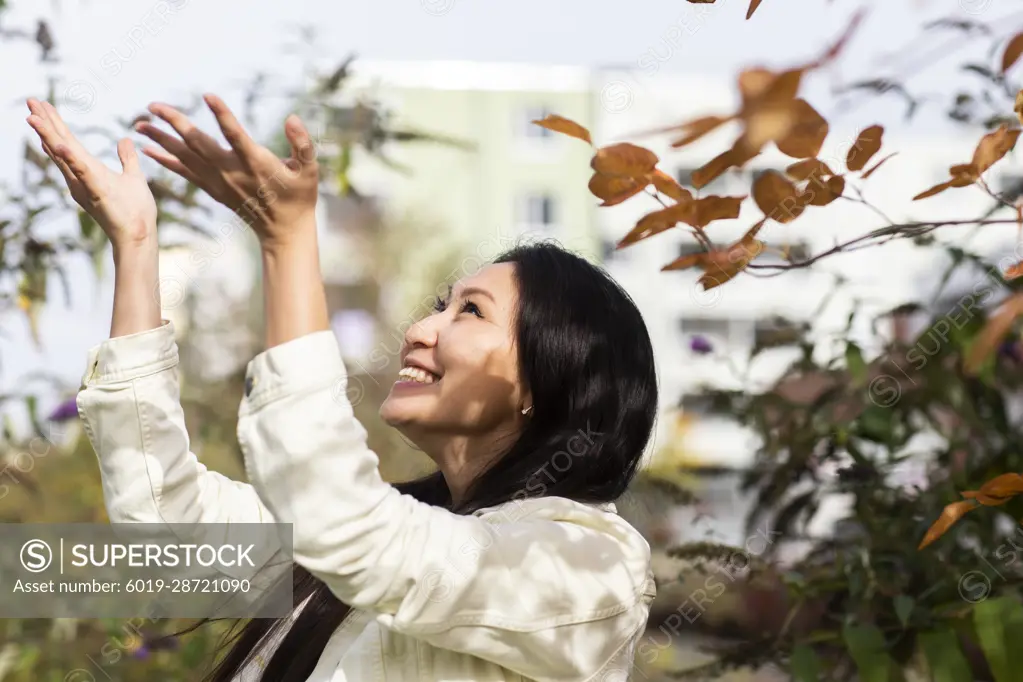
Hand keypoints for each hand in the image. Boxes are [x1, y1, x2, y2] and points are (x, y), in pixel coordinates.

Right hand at [25, 98, 156, 248]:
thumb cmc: (135, 210)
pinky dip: (71, 160)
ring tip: (32, 117)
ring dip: (48, 136)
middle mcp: (80, 177)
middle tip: (30, 100)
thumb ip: (127, 158)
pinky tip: (59, 145)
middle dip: (45, 123)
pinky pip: (83, 173)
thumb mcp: (133, 177)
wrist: (139, 235)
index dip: (56, 124)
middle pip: (59, 145)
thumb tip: (124, 140)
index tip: (44, 105)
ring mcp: (86, 185)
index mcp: (89, 171)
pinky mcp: (97, 193)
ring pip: (64, 157)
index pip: (69, 143)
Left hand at [135, 94, 318, 247]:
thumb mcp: (309, 170)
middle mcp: (233, 172)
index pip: (236, 136)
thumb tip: (292, 119)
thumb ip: (302, 144)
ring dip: (161, 140)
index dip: (223, 116)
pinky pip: (185, 173)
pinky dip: (166, 161)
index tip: (208, 95)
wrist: (284, 229)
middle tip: (152, 105)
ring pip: (186, 157)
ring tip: (139, 124)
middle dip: (174, 123)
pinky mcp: (214, 189)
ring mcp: (220, 182)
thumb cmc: (299, 195)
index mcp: (256, 163)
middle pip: (199, 144)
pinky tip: (149, 149)